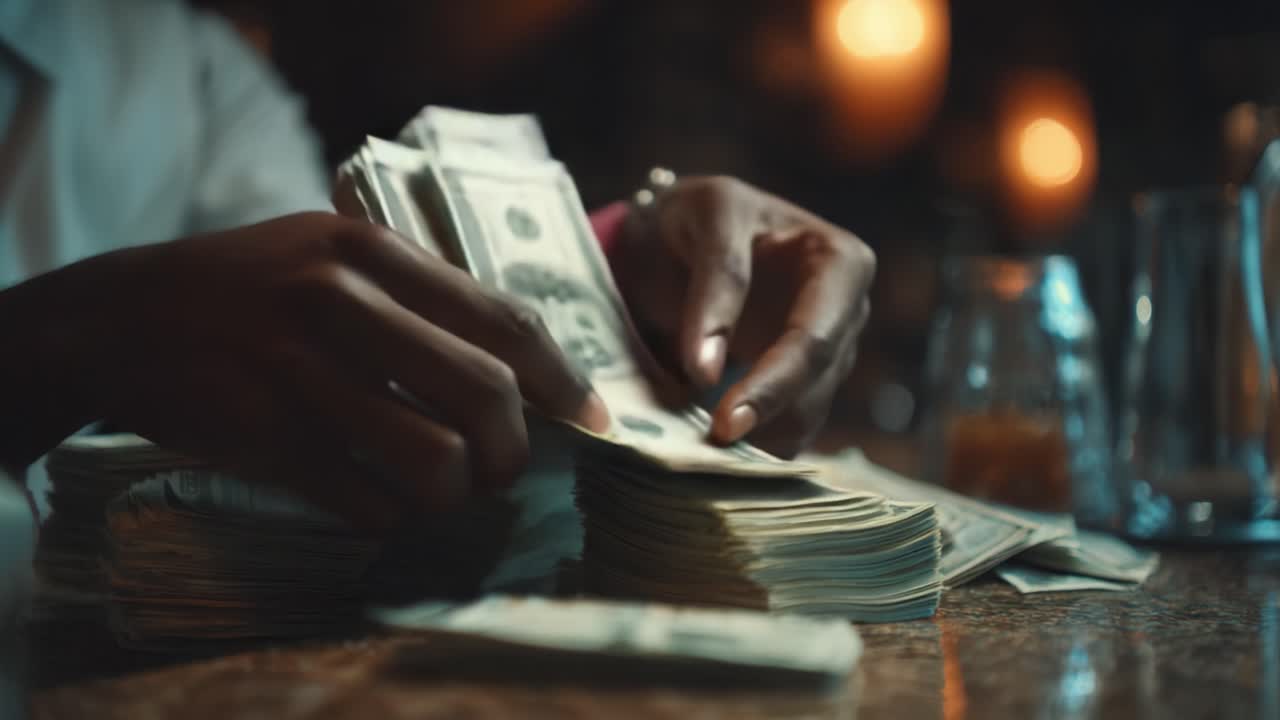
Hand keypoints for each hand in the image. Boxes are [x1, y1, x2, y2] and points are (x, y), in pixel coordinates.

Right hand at [2, 213, 607, 530]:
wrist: (119, 316)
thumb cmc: (250, 285)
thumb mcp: (332, 250)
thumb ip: (421, 292)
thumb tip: (522, 364)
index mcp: (371, 249)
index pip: (504, 321)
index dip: (565, 380)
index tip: (595, 419)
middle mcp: (340, 302)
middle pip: (486, 394)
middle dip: (515, 450)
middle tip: (504, 469)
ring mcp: (299, 371)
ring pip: (435, 461)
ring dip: (456, 493)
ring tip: (443, 490)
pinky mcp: (263, 435)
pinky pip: (366, 500)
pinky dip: (393, 515)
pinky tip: (383, 502)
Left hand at [612, 177, 873, 457]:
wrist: (677, 235)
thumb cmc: (699, 215)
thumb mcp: (707, 218)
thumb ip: (715, 284)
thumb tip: (708, 370)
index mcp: (841, 262)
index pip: (816, 338)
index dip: (774, 382)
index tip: (726, 419)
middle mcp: (846, 313)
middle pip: (817, 383)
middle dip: (768, 417)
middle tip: (714, 444)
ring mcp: (828, 353)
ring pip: (805, 415)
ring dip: (758, 437)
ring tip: (703, 451)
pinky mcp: (800, 384)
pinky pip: (786, 428)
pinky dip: (752, 444)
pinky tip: (715, 455)